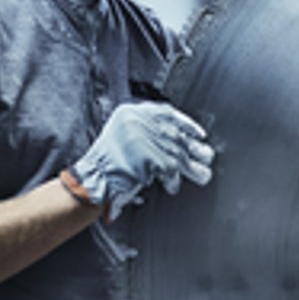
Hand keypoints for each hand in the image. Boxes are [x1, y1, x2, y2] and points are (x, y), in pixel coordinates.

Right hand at [70, 102, 214, 219]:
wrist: (91, 181)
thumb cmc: (109, 165)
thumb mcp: (126, 138)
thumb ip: (149, 133)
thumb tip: (186, 140)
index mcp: (131, 113)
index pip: (167, 113)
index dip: (187, 125)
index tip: (200, 135)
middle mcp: (136, 121)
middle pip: (174, 135)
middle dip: (193, 149)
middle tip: (206, 158)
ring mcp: (140, 137)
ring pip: (175, 152)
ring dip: (190, 167)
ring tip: (202, 174)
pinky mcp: (145, 156)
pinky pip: (169, 168)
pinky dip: (173, 180)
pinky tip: (172, 186)